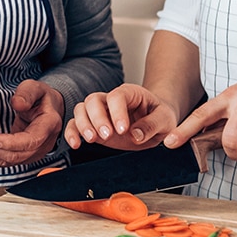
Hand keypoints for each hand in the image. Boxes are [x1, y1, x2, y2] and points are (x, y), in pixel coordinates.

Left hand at [0, 80, 61, 166]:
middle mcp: (44, 143)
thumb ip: (27, 93)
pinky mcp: (26, 155)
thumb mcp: (36, 88)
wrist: (50, 109)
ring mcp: (36, 151)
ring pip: (12, 161)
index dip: (10, 143)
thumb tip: (17, 103)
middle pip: (19, 155)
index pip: (30, 140)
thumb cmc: (42, 98)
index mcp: (49, 125)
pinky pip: (9, 162)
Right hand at [65, 84, 179, 150]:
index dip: (116, 112)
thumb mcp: (165, 119)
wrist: (156, 124)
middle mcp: (111, 100)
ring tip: (91, 139)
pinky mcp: (93, 125)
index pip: (116, 97)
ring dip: (83, 125)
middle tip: (107, 136)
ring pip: (81, 109)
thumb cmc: (160, 116)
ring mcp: (100, 112)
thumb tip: (135, 135)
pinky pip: (75, 124)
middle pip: (94, 100)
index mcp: (129, 93)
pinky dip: (72, 133)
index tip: (122, 130)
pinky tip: (76, 144)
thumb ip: (152, 125)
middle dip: (97, 118)